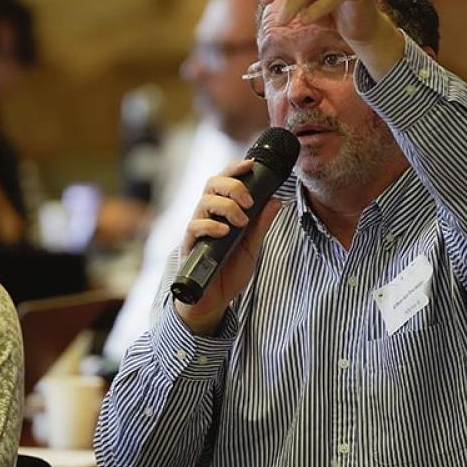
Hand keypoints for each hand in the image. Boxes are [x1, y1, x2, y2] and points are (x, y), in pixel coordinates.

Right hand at [172, 159, 281, 334]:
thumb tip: (276, 201)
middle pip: (212, 183)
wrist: (213, 301)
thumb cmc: (229, 271)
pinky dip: (211, 225)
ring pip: (204, 201)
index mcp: (222, 211)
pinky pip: (194, 226)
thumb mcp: (252, 247)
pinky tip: (224, 232)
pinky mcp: (189, 245)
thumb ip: (261, 225)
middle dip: (233, 185)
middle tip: (249, 202)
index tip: (251, 165)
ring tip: (241, 222)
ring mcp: (197, 229)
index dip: (235, 169)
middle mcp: (207, 215)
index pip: (224, 181)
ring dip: (226, 206)